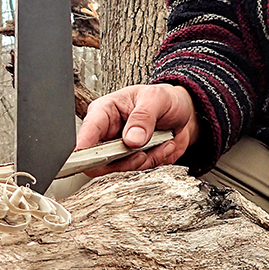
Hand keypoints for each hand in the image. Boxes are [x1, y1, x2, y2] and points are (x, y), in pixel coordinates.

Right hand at [75, 84, 200, 175]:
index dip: (84, 149)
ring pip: (120, 170)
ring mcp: (120, 150)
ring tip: (160, 142)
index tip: (91, 159)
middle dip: (125, 160)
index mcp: (104, 112)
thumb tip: (131, 139)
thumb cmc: (164, 99)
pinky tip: (164, 145)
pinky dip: (155, 161)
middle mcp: (108, 133)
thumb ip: (143, 117)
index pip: (87, 133)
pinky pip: (140, 171)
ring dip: (145, 160)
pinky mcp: (134, 161)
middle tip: (143, 150)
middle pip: (98, 160)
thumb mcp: (156, 98)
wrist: (184, 112)